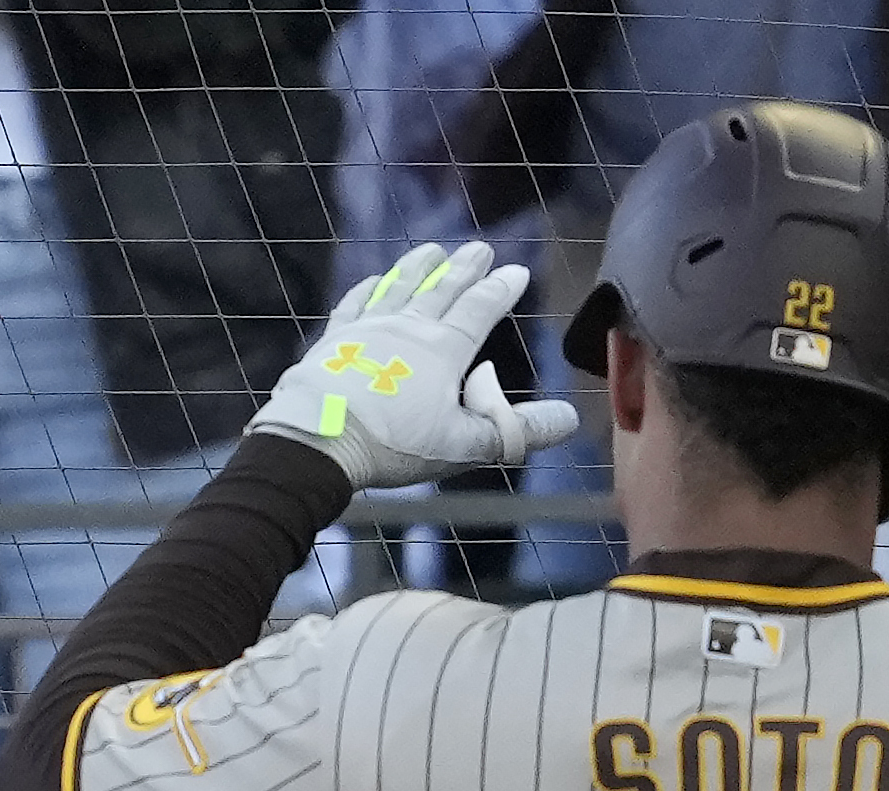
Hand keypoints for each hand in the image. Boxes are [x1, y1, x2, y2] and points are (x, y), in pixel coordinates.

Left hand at [251, 241, 581, 490]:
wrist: (319, 439)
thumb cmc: (395, 445)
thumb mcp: (465, 446)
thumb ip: (517, 430)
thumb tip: (569, 418)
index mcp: (444, 350)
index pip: (480, 309)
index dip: (501, 289)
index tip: (516, 270)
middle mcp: (409, 328)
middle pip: (443, 289)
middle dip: (465, 266)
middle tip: (480, 246)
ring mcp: (369, 329)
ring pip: (400, 287)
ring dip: (418, 266)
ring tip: (431, 250)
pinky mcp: (336, 340)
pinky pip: (356, 304)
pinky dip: (369, 288)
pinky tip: (374, 281)